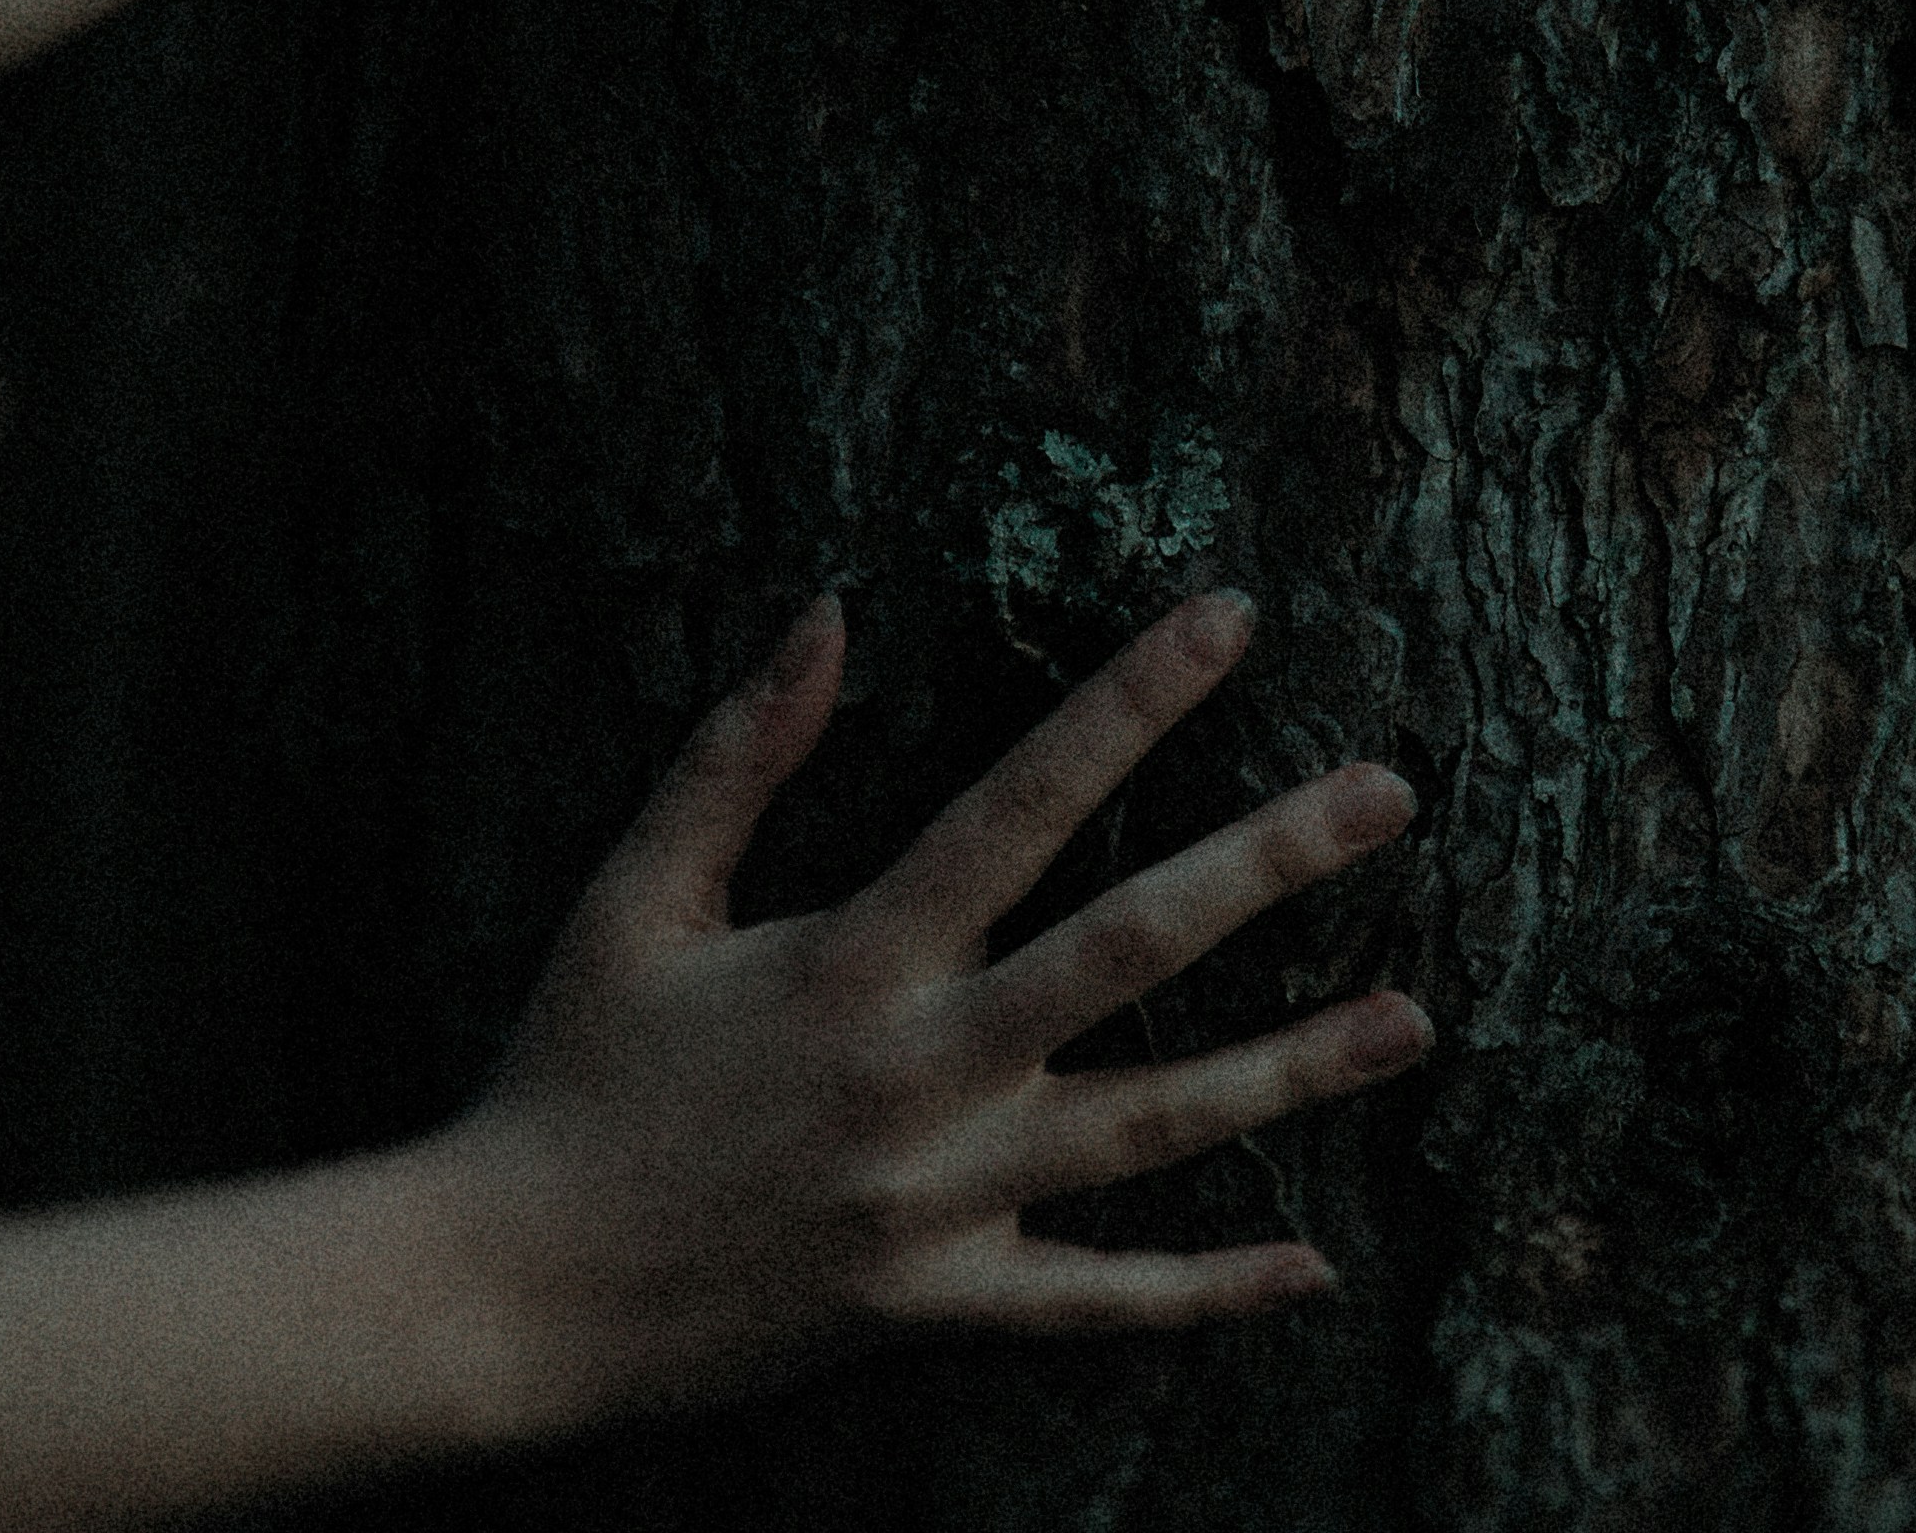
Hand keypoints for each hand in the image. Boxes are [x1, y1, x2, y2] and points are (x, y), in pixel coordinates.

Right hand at [426, 589, 1428, 1428]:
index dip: (1131, 702)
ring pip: (1151, 1128)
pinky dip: (1204, 1294)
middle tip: (1391, 794)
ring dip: (1288, 1071)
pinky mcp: (937, 1303)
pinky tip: (1311, 1266)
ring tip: (1412, 1019)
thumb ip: (739, 753)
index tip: (1230, 618)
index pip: (1021, 800)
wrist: (502, 1298)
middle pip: (1129, 949)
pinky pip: (1093, 1305)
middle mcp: (917, 1074)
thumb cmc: (566, 1079)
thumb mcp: (636, 899)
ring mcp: (939, 1199)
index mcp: (851, 959)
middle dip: (1270, 862)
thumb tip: (829, 610)